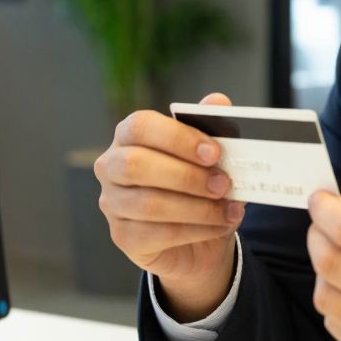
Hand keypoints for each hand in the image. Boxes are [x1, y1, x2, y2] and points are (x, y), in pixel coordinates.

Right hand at [93, 92, 245, 319]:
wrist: (198, 238)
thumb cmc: (198, 186)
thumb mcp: (210, 156)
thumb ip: (212, 126)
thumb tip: (218, 101)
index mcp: (129, 135)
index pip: (140, 126)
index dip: (177, 138)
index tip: (214, 152)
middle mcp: (112, 166)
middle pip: (136, 165)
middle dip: (186, 176)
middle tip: (223, 183)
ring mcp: (112, 203)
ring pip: (149, 204)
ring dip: (197, 207)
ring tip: (228, 208)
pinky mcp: (123, 237)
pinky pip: (157, 234)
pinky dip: (196, 230)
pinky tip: (219, 225)